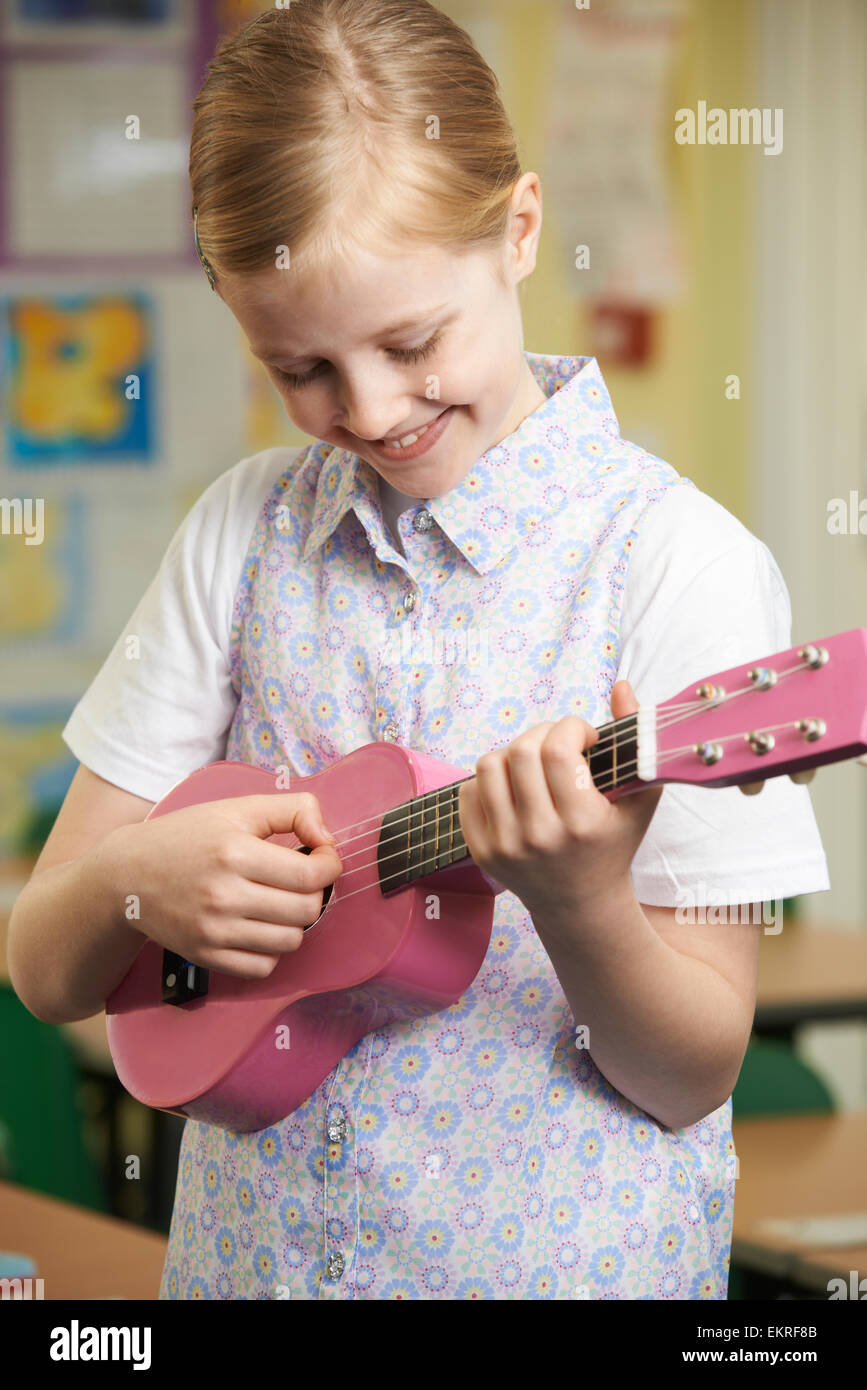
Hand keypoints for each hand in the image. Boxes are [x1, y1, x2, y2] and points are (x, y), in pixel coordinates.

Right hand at [101, 793, 341, 978]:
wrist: (126, 876)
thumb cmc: (186, 838)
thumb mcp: (236, 810)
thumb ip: (292, 810)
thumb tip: (327, 837)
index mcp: (235, 853)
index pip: (310, 876)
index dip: (329, 865)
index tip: (322, 858)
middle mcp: (224, 895)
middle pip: (306, 910)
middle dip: (315, 893)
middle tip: (299, 879)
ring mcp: (214, 931)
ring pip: (290, 941)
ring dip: (294, 922)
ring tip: (278, 902)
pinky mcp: (205, 955)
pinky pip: (262, 967)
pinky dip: (271, 950)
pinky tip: (260, 926)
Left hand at [457, 681, 661, 924]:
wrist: (581, 905)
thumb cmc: (614, 843)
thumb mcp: (640, 797)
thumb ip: (636, 738)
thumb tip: (621, 686)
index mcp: (581, 823)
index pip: (559, 750)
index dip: (571, 727)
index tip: (584, 736)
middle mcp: (539, 837)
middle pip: (521, 751)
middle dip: (543, 733)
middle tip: (559, 744)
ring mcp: (505, 846)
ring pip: (489, 765)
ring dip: (513, 752)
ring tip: (535, 764)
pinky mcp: (481, 851)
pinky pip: (468, 791)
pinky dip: (491, 779)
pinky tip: (516, 788)